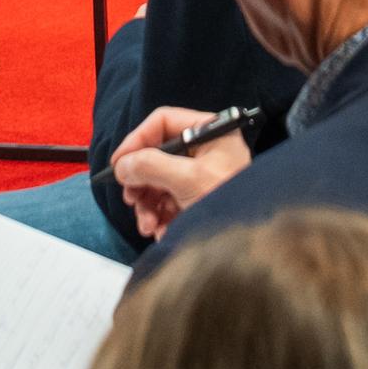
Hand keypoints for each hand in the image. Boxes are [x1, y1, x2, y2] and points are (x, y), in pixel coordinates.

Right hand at [109, 108, 251, 234]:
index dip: (137, 140)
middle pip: (157, 155)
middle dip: (141, 180)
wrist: (249, 246)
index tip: (118, 164)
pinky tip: (160, 232)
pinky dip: (159, 217)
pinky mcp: (197, 199)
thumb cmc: (227, 202)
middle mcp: (206, 150)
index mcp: (211, 132)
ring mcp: (201, 176)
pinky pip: (168, 202)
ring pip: (159, 181)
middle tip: (130, 199)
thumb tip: (122, 165)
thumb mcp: (187, 180)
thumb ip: (151, 165)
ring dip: (146, 205)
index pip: (164, 122)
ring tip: (147, 225)